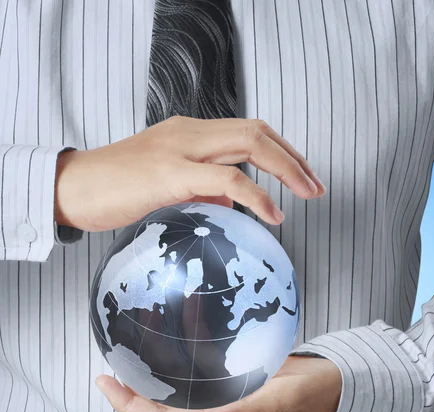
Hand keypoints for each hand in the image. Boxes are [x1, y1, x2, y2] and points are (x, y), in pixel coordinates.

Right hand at [54, 117, 324, 231]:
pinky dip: (257, 194)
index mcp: (191, 133)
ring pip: (249, 143)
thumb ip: (202, 188)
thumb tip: (231, 203)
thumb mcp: (168, 184)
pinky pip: (226, 179)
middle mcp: (190, 132)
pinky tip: (273, 213)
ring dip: (287, 168)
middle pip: (257, 132)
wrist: (72, 188)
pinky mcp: (170, 172)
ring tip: (307, 194)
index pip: (249, 131)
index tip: (302, 175)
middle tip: (316, 186)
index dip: (282, 151)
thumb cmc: (116, 187)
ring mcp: (180, 148)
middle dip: (294, 158)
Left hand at [96, 356, 341, 411]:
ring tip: (141, 340)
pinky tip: (183, 330)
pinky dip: (187, 352)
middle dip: (135, 387)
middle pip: (164, 407)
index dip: (131, 407)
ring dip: (158, 368)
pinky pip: (203, 369)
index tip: (107, 382)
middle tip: (115, 358)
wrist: (333, 388)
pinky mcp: (236, 381)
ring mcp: (226, 397)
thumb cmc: (312, 398)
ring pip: (181, 388)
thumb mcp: (284, 400)